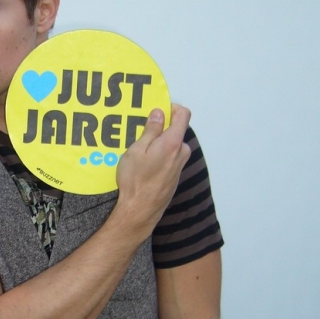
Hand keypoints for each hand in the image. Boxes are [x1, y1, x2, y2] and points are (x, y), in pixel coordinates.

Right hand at [115, 104, 191, 237]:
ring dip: (159, 144)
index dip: (172, 108)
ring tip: (139, 151)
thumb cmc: (136, 179)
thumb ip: (151, 130)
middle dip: (161, 129)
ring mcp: (179, 167)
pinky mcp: (174, 178)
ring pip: (172, 147)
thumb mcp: (138, 150)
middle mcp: (181, 153)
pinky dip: (159, 157)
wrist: (140, 210)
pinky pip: (169, 160)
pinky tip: (143, 166)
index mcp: (173, 143)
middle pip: (176, 131)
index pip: (183, 115)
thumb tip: (160, 113)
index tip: (158, 110)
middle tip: (141, 133)